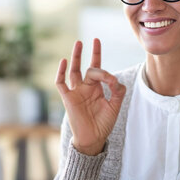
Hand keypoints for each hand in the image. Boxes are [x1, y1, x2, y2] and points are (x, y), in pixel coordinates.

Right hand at [55, 39, 125, 155]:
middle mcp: (86, 88)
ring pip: (74, 71)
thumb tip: (115, 79)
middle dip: (93, 55)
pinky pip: (61, 83)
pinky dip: (61, 72)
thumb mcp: (115, 107)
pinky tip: (64, 61)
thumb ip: (118, 92)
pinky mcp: (68, 98)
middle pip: (89, 67)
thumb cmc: (103, 124)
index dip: (107, 71)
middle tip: (95, 40)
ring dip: (76, 57)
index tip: (112, 80)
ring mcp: (76, 92)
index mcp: (97, 89)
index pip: (101, 72)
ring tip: (79, 43)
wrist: (93, 139)